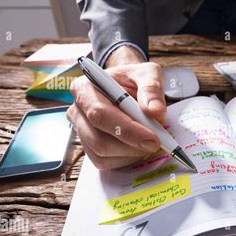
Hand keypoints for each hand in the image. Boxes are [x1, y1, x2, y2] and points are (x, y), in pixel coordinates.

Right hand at [67, 46, 165, 169]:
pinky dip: (126, 159)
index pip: (100, 114)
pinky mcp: (88, 147)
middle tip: (157, 144)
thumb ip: (152, 88)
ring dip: (131, 153)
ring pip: (102, 154)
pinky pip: (105, 162)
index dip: (128, 130)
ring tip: (148, 141)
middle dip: (132, 146)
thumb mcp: (147, 73)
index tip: (153, 138)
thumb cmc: (133, 80)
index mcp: (85, 88)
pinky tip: (138, 146)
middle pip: (99, 140)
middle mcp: (78, 111)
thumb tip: (155, 111)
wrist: (127, 88)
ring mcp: (81, 131)